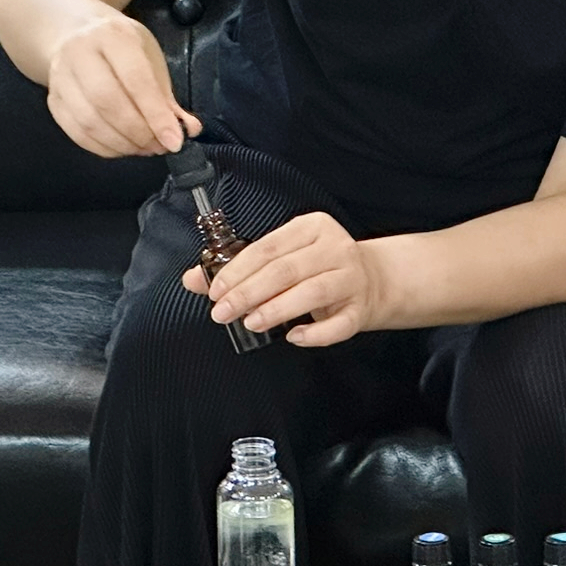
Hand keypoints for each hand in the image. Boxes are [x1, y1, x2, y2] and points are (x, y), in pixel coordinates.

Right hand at [45, 8, 198, 156]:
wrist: (75, 31)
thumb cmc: (122, 48)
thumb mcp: (151, 59)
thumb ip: (168, 96)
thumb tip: (190, 129)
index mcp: (113, 35)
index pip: (135, 80)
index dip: (156, 115)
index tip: (174, 141)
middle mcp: (80, 53)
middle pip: (107, 102)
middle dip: (138, 132)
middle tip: (159, 147)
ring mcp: (60, 77)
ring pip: (89, 121)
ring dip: (121, 144)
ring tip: (144, 148)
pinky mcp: (52, 99)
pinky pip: (76, 132)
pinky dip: (103, 147)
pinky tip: (122, 148)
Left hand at [182, 212, 388, 347]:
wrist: (372, 280)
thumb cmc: (317, 268)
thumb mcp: (281, 258)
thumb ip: (239, 267)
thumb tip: (192, 279)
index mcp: (313, 228)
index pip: (269, 247)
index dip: (238, 270)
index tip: (215, 291)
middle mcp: (336, 248)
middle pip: (286, 270)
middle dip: (249, 293)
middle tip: (223, 312)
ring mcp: (353, 278)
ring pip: (312, 293)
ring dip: (276, 310)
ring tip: (251, 322)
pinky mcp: (361, 308)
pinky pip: (339, 324)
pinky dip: (315, 334)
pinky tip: (294, 337)